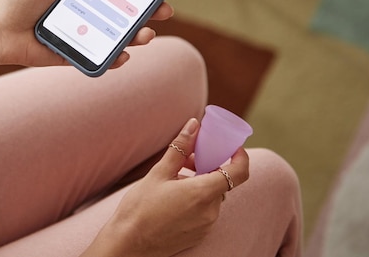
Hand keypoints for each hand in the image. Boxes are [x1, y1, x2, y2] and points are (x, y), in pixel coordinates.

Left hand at [0, 0, 174, 67]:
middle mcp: (88, 16)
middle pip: (124, 16)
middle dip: (148, 15)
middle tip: (165, 11)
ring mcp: (84, 37)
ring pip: (117, 39)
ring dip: (137, 38)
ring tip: (147, 35)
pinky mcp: (76, 57)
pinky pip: (100, 59)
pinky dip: (115, 59)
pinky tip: (125, 56)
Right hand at [84, 118, 249, 256]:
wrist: (129, 244)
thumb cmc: (140, 208)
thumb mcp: (158, 173)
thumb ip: (180, 148)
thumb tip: (193, 125)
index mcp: (202, 193)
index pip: (239, 172)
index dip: (240, 156)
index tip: (231, 146)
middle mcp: (210, 211)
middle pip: (220, 181)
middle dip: (207, 166)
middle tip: (186, 159)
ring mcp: (206, 225)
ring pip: (211, 195)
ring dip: (199, 182)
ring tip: (173, 179)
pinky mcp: (199, 234)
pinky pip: (205, 210)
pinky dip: (196, 198)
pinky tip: (173, 197)